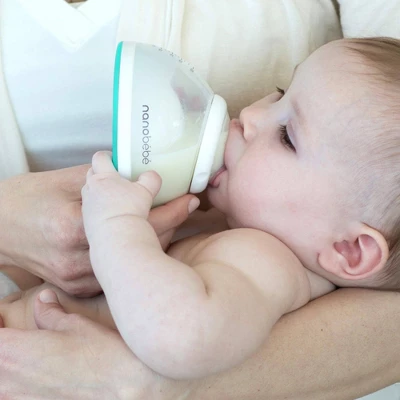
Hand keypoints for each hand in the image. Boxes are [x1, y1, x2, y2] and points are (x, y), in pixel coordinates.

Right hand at [0, 163, 197, 296]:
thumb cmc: (26, 200)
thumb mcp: (64, 180)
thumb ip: (106, 176)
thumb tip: (139, 171)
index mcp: (74, 227)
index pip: (137, 219)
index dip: (169, 208)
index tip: (188, 198)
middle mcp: (78, 260)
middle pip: (142, 244)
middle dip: (171, 223)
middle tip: (188, 206)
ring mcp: (79, 279)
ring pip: (136, 262)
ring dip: (157, 241)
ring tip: (172, 220)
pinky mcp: (78, 288)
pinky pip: (121, 273)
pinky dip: (137, 255)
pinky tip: (146, 240)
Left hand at [0, 290, 195, 399]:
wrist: (129, 387)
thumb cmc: (102, 352)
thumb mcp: (75, 324)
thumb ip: (50, 312)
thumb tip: (42, 299)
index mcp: (13, 352)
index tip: (4, 316)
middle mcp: (9, 382)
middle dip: (4, 339)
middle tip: (16, 328)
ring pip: (0, 383)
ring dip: (8, 365)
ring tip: (26, 352)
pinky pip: (13, 395)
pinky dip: (15, 384)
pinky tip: (38, 373)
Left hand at [82, 151, 160, 236]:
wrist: (115, 236)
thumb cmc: (128, 210)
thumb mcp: (145, 191)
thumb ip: (150, 179)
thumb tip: (152, 176)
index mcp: (103, 177)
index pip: (100, 158)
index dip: (108, 156)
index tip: (116, 159)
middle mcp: (91, 189)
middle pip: (91, 173)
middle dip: (102, 173)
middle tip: (116, 178)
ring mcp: (87, 205)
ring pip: (90, 191)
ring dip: (100, 191)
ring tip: (115, 198)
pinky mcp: (87, 220)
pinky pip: (91, 208)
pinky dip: (99, 208)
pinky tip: (112, 214)